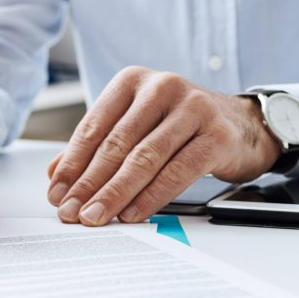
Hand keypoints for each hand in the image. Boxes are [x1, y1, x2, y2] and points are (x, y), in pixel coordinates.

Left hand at [46, 66, 280, 225]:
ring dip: (115, 193)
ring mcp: (193, 108)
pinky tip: (133, 214)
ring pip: (144, 158)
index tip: (56, 193)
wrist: (243, 124)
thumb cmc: (182, 125)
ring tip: (96, 216)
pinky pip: (177, 172)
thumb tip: (56, 175)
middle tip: (71, 211)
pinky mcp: (217, 135)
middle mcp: (162, 87)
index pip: (94, 126)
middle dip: (89, 183)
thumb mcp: (137, 125)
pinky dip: (151, 197)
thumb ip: (99, 145)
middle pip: (116, 143)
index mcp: (133, 81)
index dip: (72, 163)